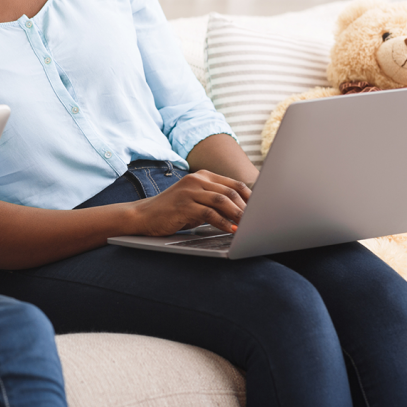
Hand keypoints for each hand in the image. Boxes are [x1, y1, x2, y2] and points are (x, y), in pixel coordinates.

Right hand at [131, 171, 249, 235]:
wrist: (144, 215)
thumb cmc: (173, 210)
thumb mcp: (196, 201)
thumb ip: (216, 202)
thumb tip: (243, 212)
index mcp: (202, 176)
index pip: (234, 184)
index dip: (251, 198)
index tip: (262, 211)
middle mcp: (196, 180)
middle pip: (230, 192)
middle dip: (247, 208)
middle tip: (258, 222)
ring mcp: (189, 191)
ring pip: (221, 200)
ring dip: (238, 215)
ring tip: (248, 226)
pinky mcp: (183, 205)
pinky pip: (208, 213)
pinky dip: (222, 223)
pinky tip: (230, 230)